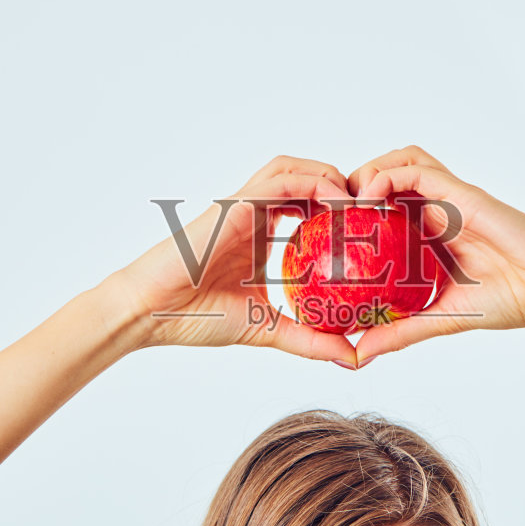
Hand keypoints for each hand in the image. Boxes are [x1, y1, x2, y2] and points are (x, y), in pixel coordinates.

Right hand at [115, 155, 358, 364]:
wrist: (150, 313)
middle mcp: (255, 214)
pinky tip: (336, 203)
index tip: (374, 230)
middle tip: (375, 211)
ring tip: (359, 202)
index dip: (344, 209)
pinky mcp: (234, 205)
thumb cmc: (195, 317)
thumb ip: (309, 338)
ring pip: (295, 168)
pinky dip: (311, 183)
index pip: (311, 206)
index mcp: (263, 235)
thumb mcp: (267, 328)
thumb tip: (352, 357)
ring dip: (330, 176)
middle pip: (308, 178)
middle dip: (345, 185)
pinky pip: (279, 180)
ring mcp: (244, 206)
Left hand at [345, 145, 524, 363]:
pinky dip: (387, 176)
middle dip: (350, 186)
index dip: (351, 211)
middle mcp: (439, 208)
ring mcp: (450, 196)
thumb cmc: (512, 301)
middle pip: (385, 176)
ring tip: (344, 203)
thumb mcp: (441, 319)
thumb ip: (400, 331)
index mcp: (432, 232)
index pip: (384, 206)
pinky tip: (369, 200)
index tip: (324, 233)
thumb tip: (357, 355)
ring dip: (366, 173)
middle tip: (327, 214)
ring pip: (398, 161)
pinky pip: (417, 169)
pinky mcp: (462, 192)